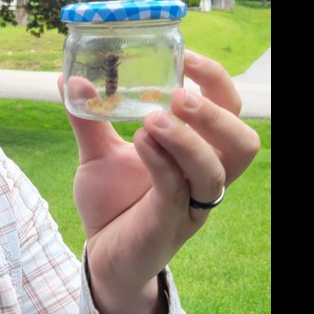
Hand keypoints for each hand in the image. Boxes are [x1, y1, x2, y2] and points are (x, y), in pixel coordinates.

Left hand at [59, 50, 260, 313]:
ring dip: (188, 138)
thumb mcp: (97, 154)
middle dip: (215, 112)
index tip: (187, 56)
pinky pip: (177, 190)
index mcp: (197, 154)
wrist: (100, 257)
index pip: (229, 113)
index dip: (217, 83)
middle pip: (242, 141)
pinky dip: (161, 161)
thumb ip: (88, 117)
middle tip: (178, 93)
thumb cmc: (111, 203)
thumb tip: (71, 77)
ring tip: (152, 118)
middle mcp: (205, 179)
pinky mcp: (170, 225)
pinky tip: (138, 141)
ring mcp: (191, 205)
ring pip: (217, 169)